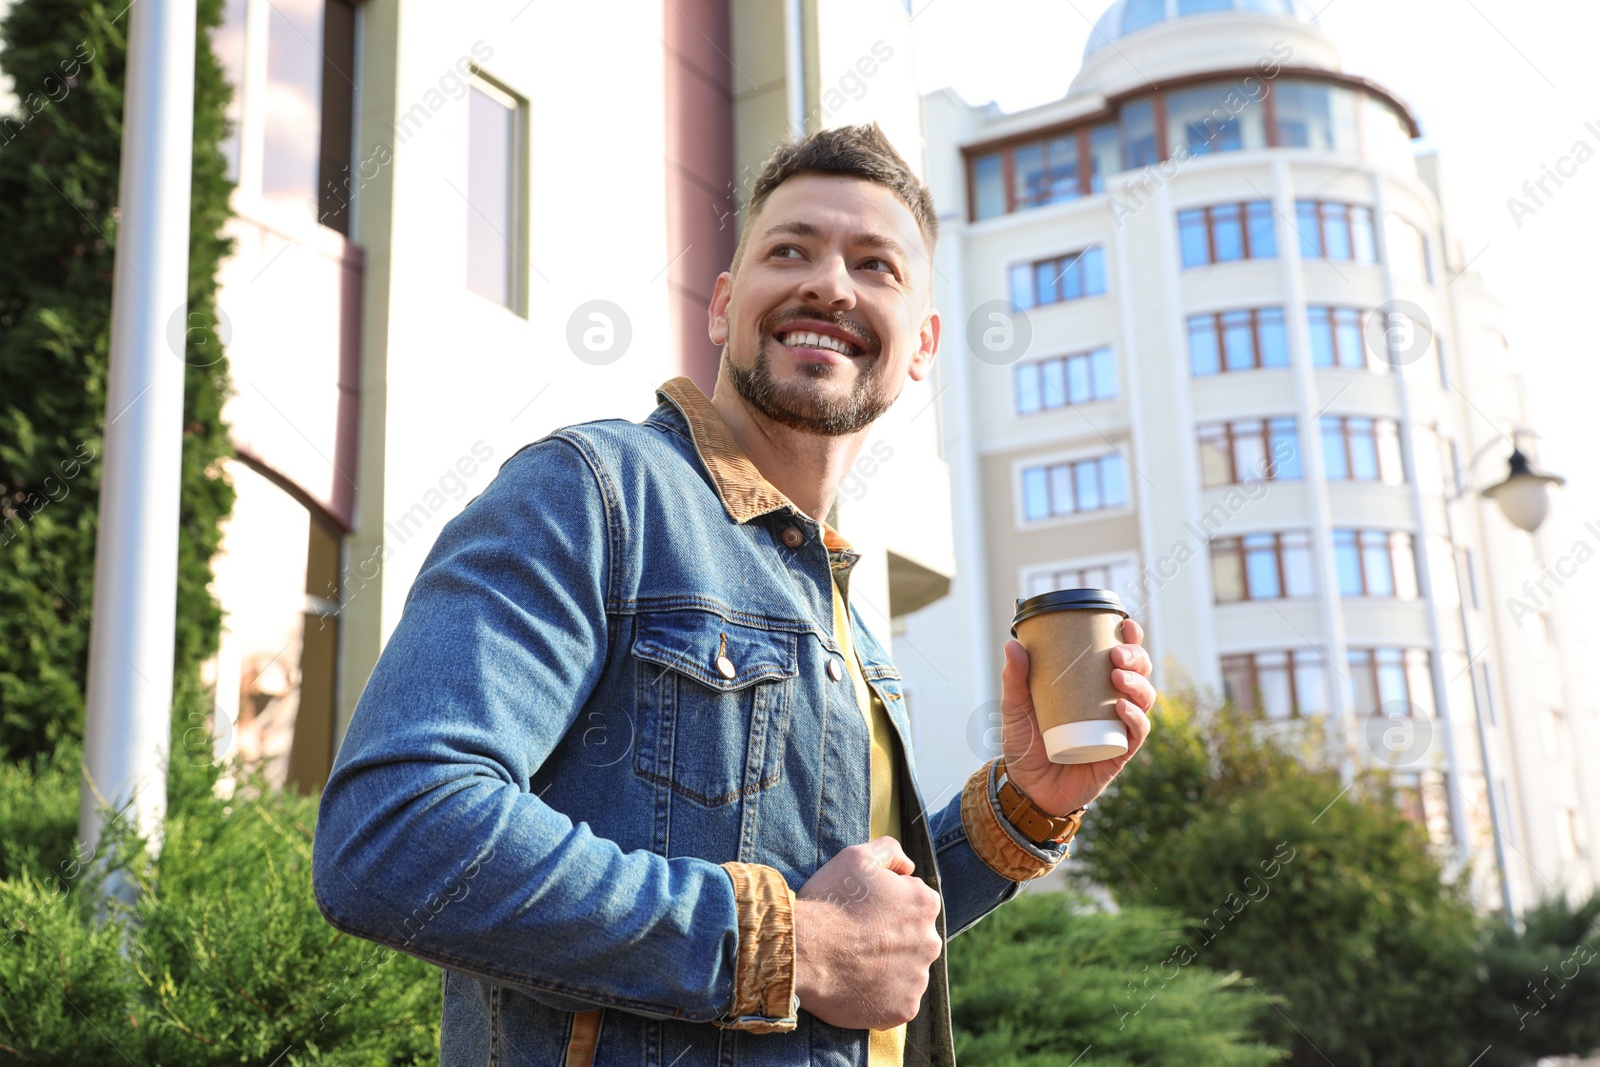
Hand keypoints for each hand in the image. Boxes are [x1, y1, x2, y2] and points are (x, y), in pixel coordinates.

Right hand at [792, 837, 941, 1028]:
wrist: (801, 951)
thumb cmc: (828, 901)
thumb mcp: (856, 856)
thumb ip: (890, 850)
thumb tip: (908, 866)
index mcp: (925, 903)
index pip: (914, 903)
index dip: (887, 906)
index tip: (863, 912)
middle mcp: (930, 941)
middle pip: (914, 939)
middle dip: (891, 938)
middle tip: (857, 940)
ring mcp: (917, 979)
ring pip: (907, 971)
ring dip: (888, 968)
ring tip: (854, 963)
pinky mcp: (903, 1009)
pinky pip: (896, 1002)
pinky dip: (880, 996)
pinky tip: (856, 985)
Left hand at [1000, 617, 1155, 815]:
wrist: (1026, 786)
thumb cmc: (1024, 743)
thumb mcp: (1015, 707)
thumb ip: (1014, 678)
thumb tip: (1013, 645)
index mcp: (1091, 685)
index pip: (1120, 657)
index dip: (1130, 639)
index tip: (1125, 624)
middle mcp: (1111, 703)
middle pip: (1139, 674)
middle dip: (1136, 658)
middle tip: (1116, 654)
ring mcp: (1117, 728)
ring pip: (1144, 700)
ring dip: (1137, 684)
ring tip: (1117, 677)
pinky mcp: (1119, 753)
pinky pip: (1137, 733)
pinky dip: (1135, 719)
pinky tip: (1123, 709)